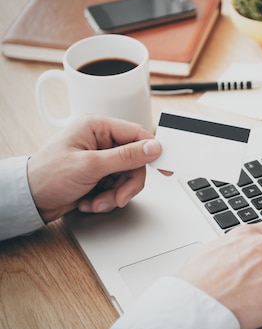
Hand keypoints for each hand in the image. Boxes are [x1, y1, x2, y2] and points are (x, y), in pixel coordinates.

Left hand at [27, 116, 161, 221]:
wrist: (29, 201)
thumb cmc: (47, 176)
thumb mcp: (91, 165)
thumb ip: (126, 156)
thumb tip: (153, 147)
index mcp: (96, 127)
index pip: (137, 134)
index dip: (153, 151)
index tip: (165, 167)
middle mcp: (100, 140)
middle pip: (135, 161)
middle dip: (127, 184)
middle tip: (119, 197)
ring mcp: (100, 158)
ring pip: (127, 177)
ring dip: (115, 194)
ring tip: (98, 201)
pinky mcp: (98, 174)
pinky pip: (117, 186)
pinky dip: (107, 198)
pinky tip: (90, 201)